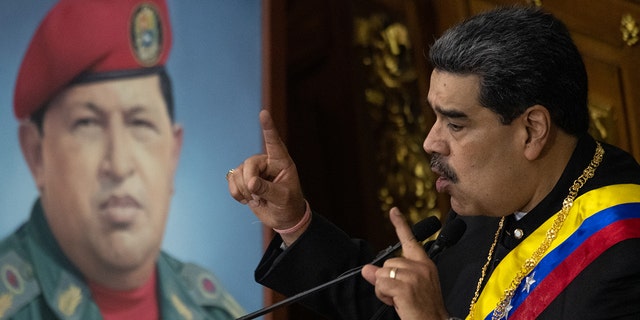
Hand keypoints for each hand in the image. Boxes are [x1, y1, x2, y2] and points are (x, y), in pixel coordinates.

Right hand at [227, 110, 307, 242]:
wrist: (283, 218)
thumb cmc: (288, 205)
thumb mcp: (282, 198)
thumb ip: (267, 189)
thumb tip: (250, 183)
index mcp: (281, 162)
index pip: (274, 142)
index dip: (268, 128)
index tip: (264, 113)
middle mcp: (267, 163)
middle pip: (249, 164)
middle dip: (249, 182)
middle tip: (257, 198)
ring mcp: (254, 170)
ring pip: (238, 173)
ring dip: (242, 190)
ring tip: (256, 200)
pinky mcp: (243, 179)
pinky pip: (231, 180)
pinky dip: (235, 193)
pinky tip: (247, 200)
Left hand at [361, 208, 448, 319]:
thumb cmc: (422, 307)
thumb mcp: (406, 287)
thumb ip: (388, 275)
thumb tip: (367, 269)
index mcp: (424, 264)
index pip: (410, 241)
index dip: (400, 224)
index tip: (393, 211)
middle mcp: (421, 267)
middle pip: (387, 262)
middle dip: (387, 279)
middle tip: (400, 293)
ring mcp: (414, 276)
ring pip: (382, 274)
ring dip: (384, 289)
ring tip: (400, 298)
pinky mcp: (405, 287)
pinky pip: (381, 284)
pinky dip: (384, 295)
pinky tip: (397, 302)